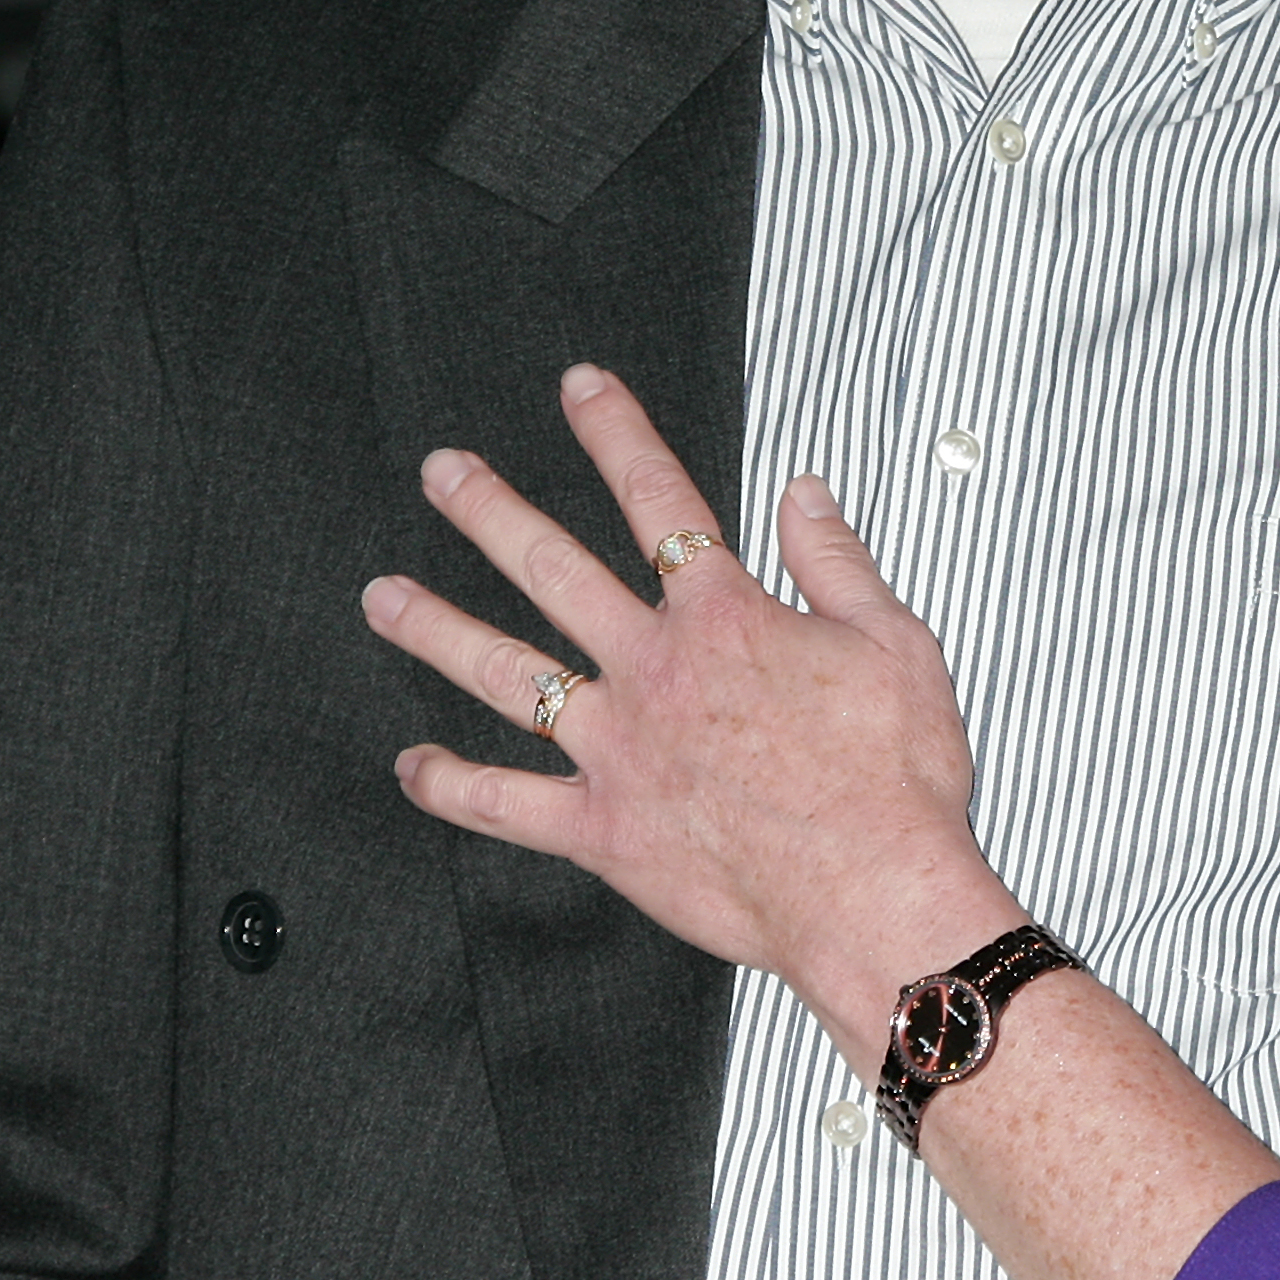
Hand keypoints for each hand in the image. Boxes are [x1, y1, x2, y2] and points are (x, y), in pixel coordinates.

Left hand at [362, 364, 1024, 1073]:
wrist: (873, 891)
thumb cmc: (896, 776)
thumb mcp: (894, 641)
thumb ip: (837, 561)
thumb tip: (803, 491)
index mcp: (725, 616)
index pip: (659, 498)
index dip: (616, 433)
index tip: (581, 389)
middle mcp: (656, 670)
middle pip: (554, 569)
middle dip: (491, 511)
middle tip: (443, 472)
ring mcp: (618, 749)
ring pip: (505, 676)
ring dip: (438, 629)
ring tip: (382, 597)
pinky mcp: (602, 830)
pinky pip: (505, 805)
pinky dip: (452, 786)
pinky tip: (412, 765)